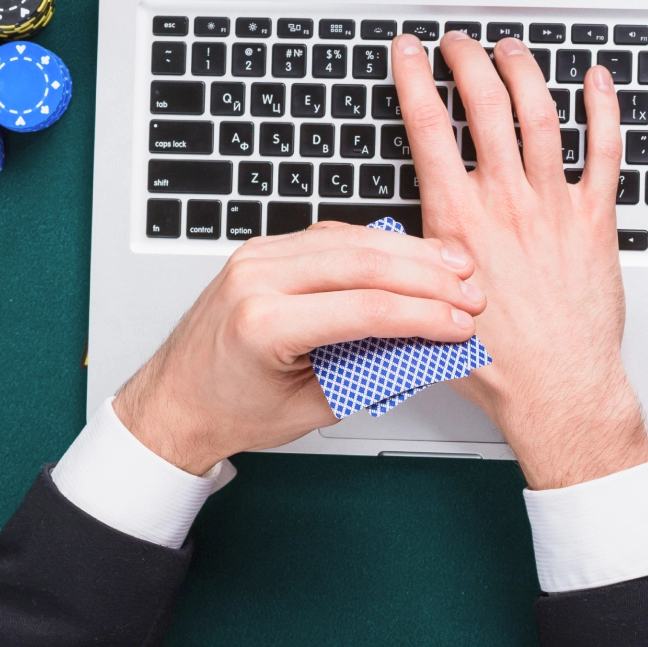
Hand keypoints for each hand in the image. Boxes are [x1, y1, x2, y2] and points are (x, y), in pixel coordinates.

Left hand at [113, 222, 485, 474]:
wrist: (176, 400)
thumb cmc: (232, 410)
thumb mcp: (312, 408)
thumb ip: (370, 375)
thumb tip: (428, 350)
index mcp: (264, 324)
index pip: (366, 308)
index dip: (425, 315)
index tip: (461, 326)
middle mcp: (255, 280)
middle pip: (364, 262)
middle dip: (429, 276)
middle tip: (471, 293)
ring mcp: (255, 258)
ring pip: (350, 239)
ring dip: (409, 252)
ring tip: (454, 267)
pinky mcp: (261, 250)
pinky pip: (328, 236)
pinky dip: (375, 244)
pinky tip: (409, 255)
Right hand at [391, 31, 647, 489]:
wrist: (556, 392)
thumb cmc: (496, 366)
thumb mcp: (427, 310)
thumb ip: (410, 271)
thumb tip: (382, 258)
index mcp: (456, 222)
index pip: (428, 128)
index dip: (414, 79)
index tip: (409, 52)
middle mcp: (505, 205)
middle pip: (486, 105)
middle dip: (467, 60)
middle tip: (458, 43)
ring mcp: (553, 209)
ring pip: (540, 116)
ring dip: (524, 72)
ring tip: (511, 50)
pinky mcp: (594, 223)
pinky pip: (605, 153)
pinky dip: (604, 110)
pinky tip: (597, 82)